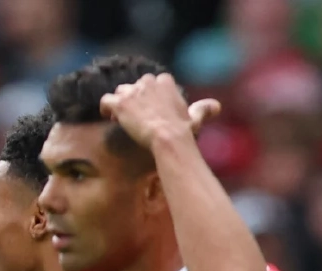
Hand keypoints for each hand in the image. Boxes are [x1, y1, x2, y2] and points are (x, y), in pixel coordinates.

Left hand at [99, 72, 220, 147]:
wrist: (168, 138)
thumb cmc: (183, 131)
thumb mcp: (195, 118)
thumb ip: (203, 110)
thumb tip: (216, 107)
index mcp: (165, 81)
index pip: (152, 82)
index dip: (148, 96)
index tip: (150, 110)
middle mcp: (148, 81)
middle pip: (134, 86)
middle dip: (133, 99)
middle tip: (135, 117)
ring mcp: (133, 91)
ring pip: (120, 92)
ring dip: (120, 104)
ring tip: (122, 119)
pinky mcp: (120, 103)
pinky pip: (105, 100)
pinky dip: (105, 108)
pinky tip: (109, 118)